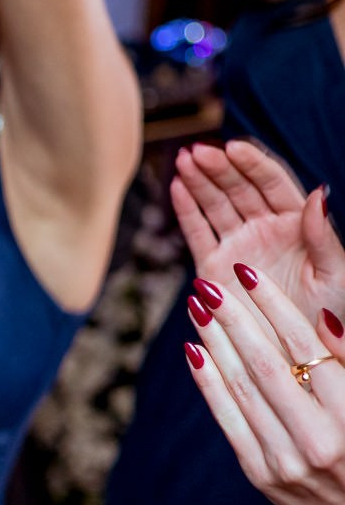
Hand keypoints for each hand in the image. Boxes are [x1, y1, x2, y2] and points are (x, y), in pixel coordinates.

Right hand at [171, 140, 344, 315]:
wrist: (293, 355)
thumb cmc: (325, 316)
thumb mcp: (336, 275)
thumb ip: (324, 235)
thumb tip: (318, 192)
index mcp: (297, 225)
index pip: (272, 184)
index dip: (253, 164)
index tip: (234, 148)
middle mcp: (265, 229)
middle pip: (239, 189)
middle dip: (219, 168)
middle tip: (200, 152)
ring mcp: (238, 246)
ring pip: (215, 205)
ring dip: (199, 181)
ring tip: (183, 160)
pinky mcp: (214, 266)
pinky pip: (198, 232)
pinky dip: (186, 210)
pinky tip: (176, 187)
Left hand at [184, 251, 344, 504]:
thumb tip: (319, 317)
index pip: (306, 349)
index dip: (275, 307)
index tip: (249, 275)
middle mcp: (318, 439)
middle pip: (267, 365)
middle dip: (234, 319)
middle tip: (209, 284)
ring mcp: (285, 459)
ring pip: (242, 388)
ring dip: (216, 342)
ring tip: (199, 307)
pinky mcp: (259, 474)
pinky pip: (228, 419)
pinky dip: (209, 383)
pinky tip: (195, 350)